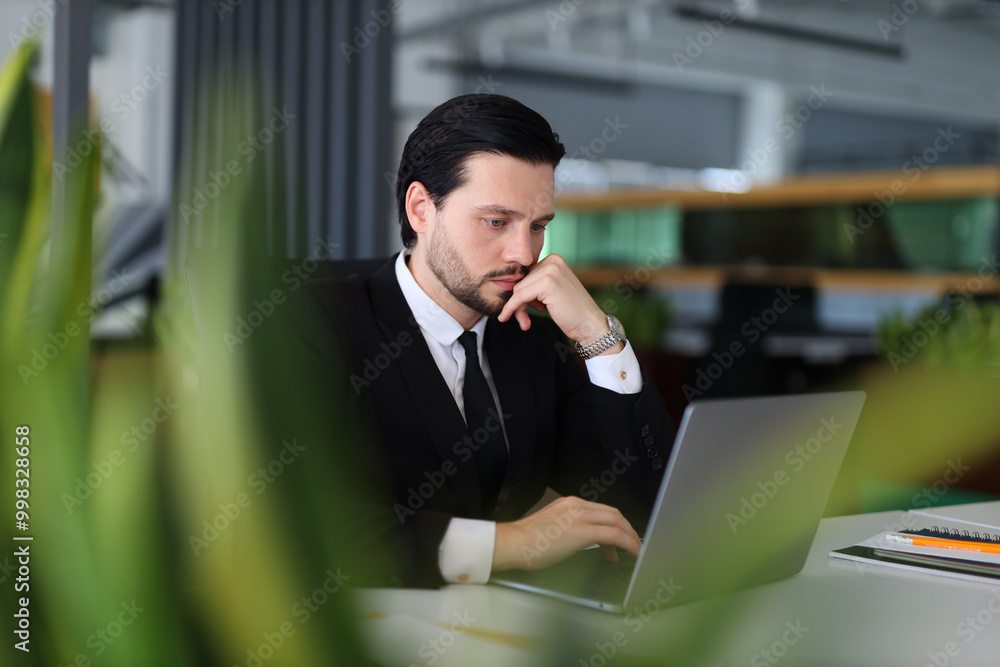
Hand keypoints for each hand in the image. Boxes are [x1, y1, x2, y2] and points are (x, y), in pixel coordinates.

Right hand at [492, 496, 641, 571]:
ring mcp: (579, 516)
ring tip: (635, 550)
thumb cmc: (525, 542)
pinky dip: (627, 543)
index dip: (616, 524)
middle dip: (628, 529)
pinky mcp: (581, 531)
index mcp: (569, 503)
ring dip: (630, 536)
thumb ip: (566, 528)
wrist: (512, 543)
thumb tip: (577, 541)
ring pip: (616, 521)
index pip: (601, 510)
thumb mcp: (550, 527)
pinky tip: (632, 553)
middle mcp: (576, 505)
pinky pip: (613, 535)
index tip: (620, 538)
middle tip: (633, 544)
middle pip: (613, 513)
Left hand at [497, 254, 610, 346]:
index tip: (523, 310)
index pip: (525, 274)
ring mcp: (551, 271)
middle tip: (524, 319)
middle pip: (520, 281)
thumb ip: (535, 285)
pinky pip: (519, 296)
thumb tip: (507, 286)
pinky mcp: (547, 283)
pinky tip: (506, 317)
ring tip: (525, 322)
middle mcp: (553, 260)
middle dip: (518, 302)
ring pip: (517, 289)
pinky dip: (511, 308)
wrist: (590, 325)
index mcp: (554, 260)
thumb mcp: (551, 292)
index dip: (521, 293)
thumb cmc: (571, 312)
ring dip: (517, 308)